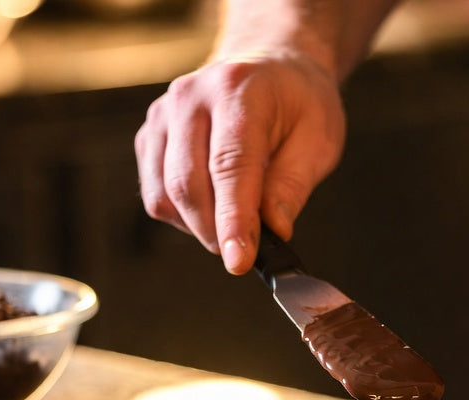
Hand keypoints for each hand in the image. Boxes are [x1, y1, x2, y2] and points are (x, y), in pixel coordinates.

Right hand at [135, 52, 346, 272]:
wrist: (269, 68)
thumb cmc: (297, 103)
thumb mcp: (319, 138)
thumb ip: (293, 184)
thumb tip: (274, 229)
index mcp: (238, 91)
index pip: (229, 165)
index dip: (233, 219)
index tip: (239, 261)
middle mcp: (191, 97)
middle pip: (188, 184)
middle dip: (215, 232)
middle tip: (245, 251)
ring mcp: (163, 115)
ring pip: (165, 195)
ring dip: (198, 226)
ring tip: (233, 219)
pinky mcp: (149, 136)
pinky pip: (156, 194)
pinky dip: (182, 215)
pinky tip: (213, 205)